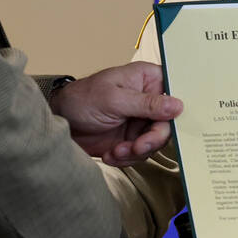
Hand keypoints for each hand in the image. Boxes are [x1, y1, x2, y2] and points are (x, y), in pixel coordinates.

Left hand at [50, 61, 181, 166]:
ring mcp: (140, 120)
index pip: (174, 92)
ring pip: (154, 142)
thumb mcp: (114, 99)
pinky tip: (111, 154)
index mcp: (147, 79)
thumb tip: (177, 105)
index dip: (177, 111)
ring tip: (117, 151)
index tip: (169, 125)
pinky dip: (127, 158)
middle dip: (151, 140)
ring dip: (136, 151)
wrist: (60, 122)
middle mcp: (147, 100)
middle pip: (167, 123)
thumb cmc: (81, 99)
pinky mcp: (131, 138)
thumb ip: (146, 104)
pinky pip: (141, 153)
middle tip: (137, 147)